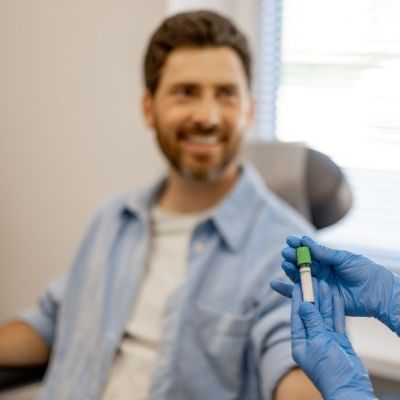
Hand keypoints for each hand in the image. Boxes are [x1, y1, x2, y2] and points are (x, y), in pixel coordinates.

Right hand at [272, 235, 399, 333]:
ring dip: (289, 270)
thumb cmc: (366, 272)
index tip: (289, 240)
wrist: (378, 294)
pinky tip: (273, 284)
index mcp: (328, 259)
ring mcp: (318, 285)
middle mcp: (321, 271)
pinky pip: (298, 294)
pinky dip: (284, 290)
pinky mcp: (317, 299)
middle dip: (292, 257)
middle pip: (301, 263)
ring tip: (284, 264)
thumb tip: (304, 240)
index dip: (298, 245)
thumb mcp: (344, 258)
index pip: (309, 250)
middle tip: (285, 253)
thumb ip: (324, 253)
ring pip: (298, 276)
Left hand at [291, 279, 375, 399]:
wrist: (350, 388)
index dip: (297, 299)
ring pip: (324, 315)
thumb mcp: (317, 343)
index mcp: (300, 342)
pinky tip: (336, 298)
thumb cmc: (329, 370)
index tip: (296, 284)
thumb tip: (304, 304)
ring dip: (324, 300)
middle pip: (310, 313)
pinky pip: (336, 322)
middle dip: (311, 296)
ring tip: (323, 283)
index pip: (297, 316)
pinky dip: (336, 310)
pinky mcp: (339, 342)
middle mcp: (311, 339)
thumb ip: (312, 322)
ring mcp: (326, 340)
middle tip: (311, 279)